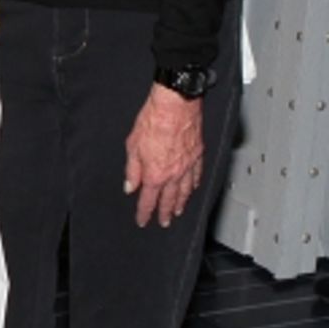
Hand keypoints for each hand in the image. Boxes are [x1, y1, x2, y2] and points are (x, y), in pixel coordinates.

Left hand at [123, 83, 203, 227]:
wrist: (176, 104)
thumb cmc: (153, 120)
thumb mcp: (132, 146)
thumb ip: (132, 169)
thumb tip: (130, 186)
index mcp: (155, 173)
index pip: (148, 199)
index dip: (145, 212)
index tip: (142, 220)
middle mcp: (174, 173)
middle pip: (169, 199)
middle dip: (165, 212)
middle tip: (164, 222)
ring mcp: (188, 165)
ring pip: (185, 190)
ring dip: (181, 203)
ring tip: (178, 211)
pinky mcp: (198, 154)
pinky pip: (197, 175)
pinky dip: (195, 185)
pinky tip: (193, 188)